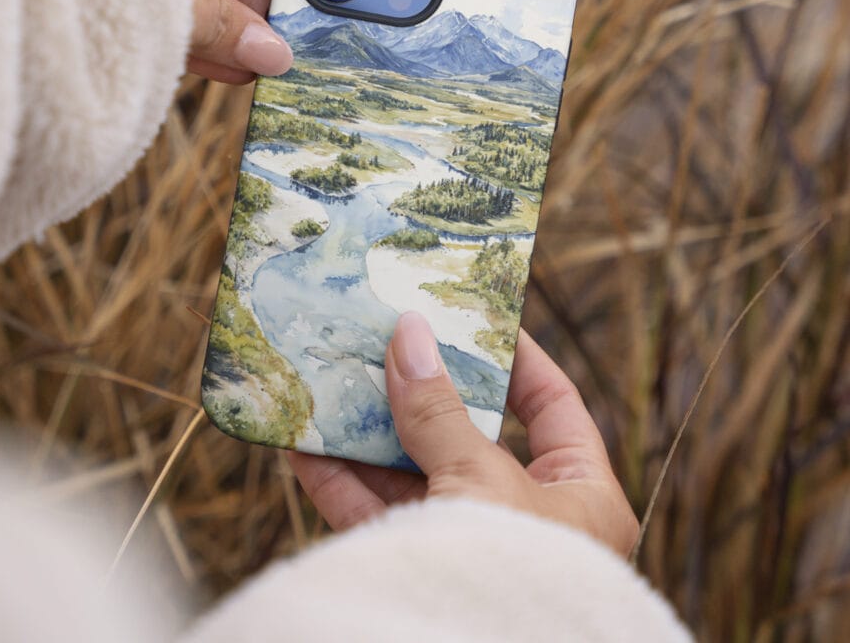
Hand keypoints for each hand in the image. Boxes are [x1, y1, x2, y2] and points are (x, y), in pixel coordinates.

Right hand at [290, 312, 638, 557]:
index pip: (553, 406)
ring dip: (369, 431)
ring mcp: (469, 548)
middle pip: (470, 435)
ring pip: (414, 476)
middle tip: (386, 340)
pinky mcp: (417, 572)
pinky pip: (378, 520)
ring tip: (333, 378)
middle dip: (422, 390)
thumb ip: (439, 409)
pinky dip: (341, 482)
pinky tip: (305, 444)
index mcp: (580, 499)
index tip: (472, 313)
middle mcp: (528, 523)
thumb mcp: (480, 478)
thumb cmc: (508, 569)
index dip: (515, 356)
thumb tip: (409, 330)